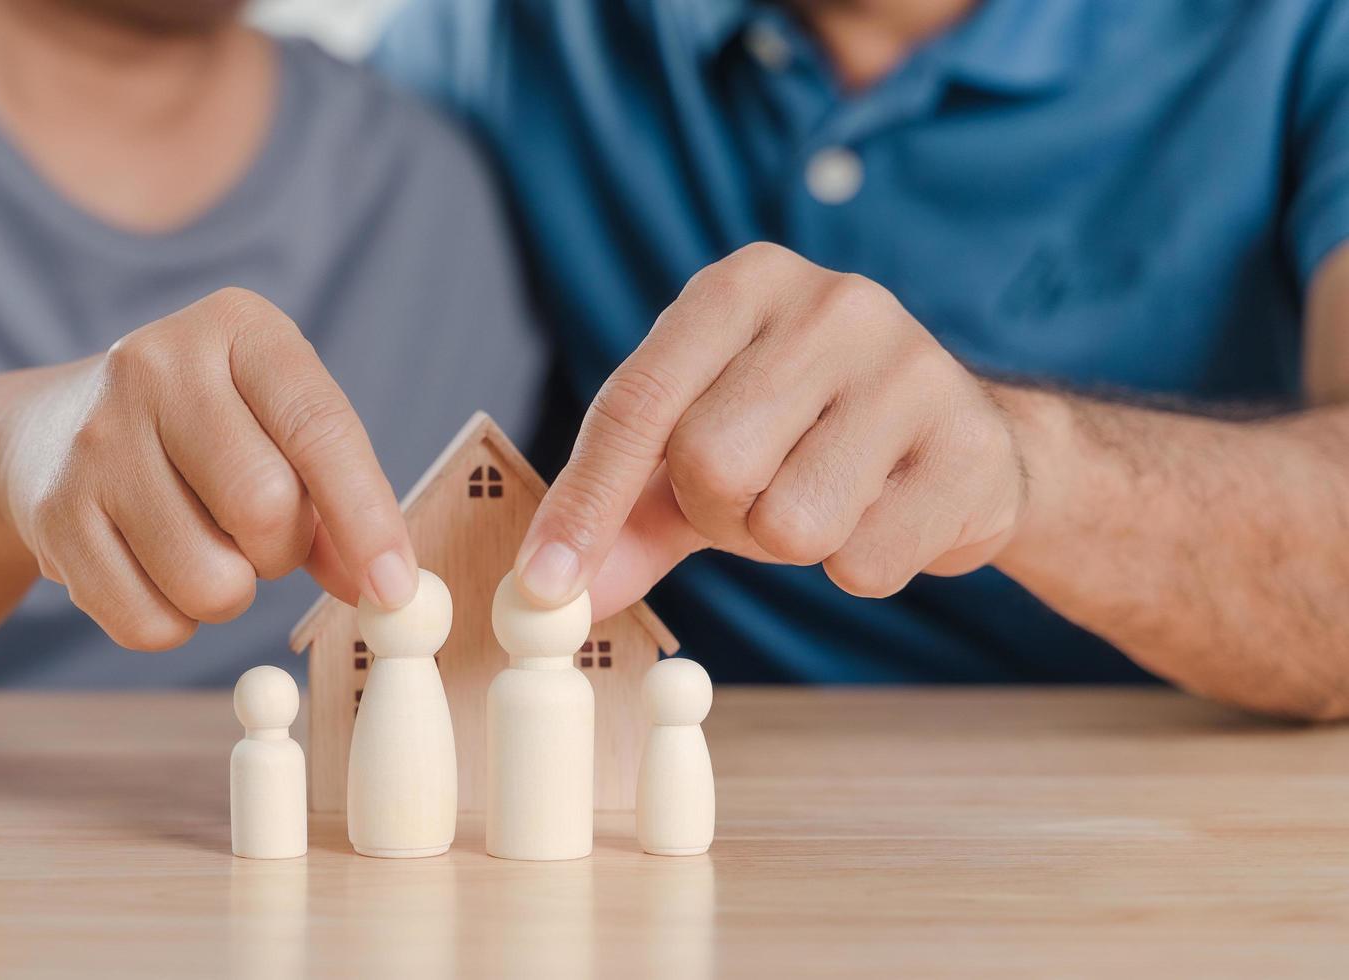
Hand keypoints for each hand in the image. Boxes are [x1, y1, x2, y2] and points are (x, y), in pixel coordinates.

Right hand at [0, 287, 417, 649]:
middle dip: (282, 552)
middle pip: (265, 508)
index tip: (395, 589)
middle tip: (262, 540)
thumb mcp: (274, 428)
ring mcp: (96, 439)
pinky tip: (154, 570)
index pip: (320, 427)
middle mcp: (156, 365)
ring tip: (204, 548)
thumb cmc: (201, 436)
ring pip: (210, 581)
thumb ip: (335, 502)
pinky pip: (148, 622)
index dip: (368, 518)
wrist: (47, 435)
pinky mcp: (54, 513)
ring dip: (229, 593)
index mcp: (238, 327)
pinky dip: (172, 622)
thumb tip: (384, 589)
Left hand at [516, 243, 1027, 617]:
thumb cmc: (808, 441)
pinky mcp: (969, 445)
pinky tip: (887, 514)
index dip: (584, 503)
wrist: (965, 444)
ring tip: (826, 500)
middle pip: (708, 462)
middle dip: (717, 513)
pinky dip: (860, 566)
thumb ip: (624, 515)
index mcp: (741, 286)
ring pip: (787, 521)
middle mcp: (829, 304)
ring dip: (788, 544)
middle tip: (757, 498)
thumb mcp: (701, 455)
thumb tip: (548, 594)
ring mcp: (910, 366)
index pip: (636, 400)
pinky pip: (865, 562)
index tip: (542, 584)